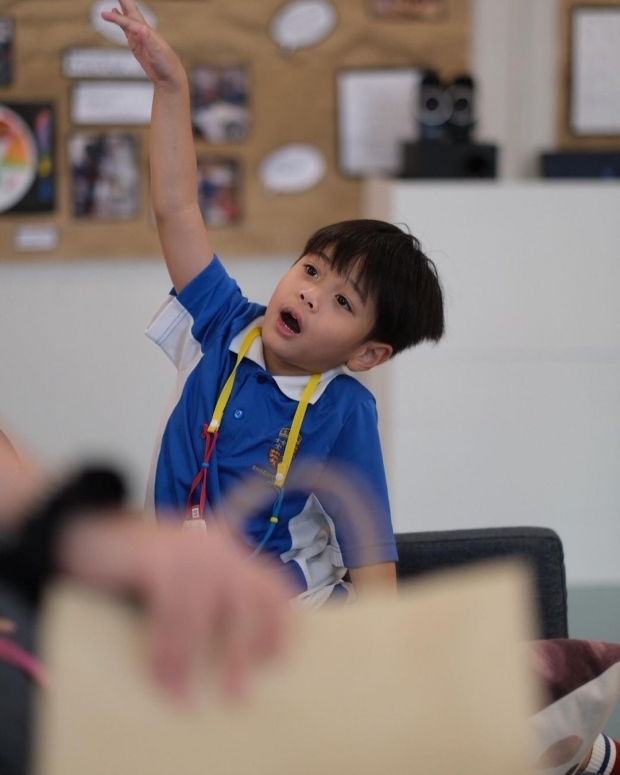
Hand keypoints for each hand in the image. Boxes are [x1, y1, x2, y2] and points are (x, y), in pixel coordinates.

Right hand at [56, 516, 292, 703]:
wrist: (93, 531)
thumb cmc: (146, 566)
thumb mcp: (189, 579)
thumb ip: (214, 602)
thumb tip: (237, 660)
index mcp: (230, 551)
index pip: (271, 583)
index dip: (280, 623)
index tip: (278, 660)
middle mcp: (217, 547)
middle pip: (248, 597)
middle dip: (244, 648)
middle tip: (237, 694)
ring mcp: (187, 549)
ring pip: (200, 613)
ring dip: (189, 660)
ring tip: (183, 697)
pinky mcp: (155, 557)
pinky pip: (166, 613)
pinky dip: (163, 651)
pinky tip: (161, 677)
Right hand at [101, 0, 183, 84]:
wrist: (170, 77)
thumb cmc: (166, 65)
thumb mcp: (158, 54)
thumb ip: (149, 41)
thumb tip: (142, 29)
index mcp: (148, 32)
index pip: (129, 22)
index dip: (117, 18)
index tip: (105, 15)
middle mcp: (143, 31)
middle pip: (131, 11)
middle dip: (124, 1)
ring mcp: (139, 37)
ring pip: (128, 18)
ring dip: (121, 9)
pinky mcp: (137, 45)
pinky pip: (127, 29)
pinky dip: (121, 22)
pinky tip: (117, 17)